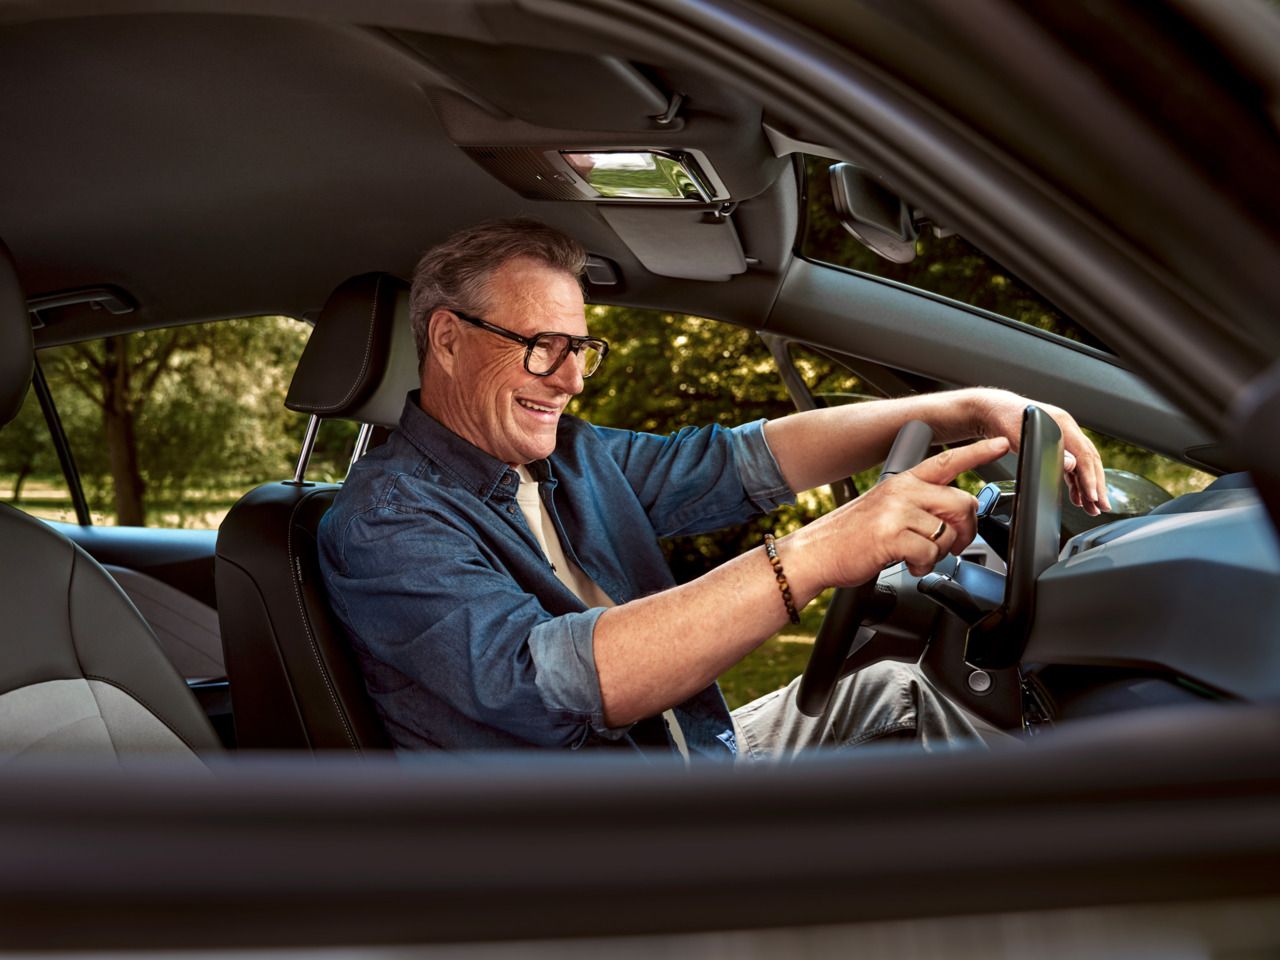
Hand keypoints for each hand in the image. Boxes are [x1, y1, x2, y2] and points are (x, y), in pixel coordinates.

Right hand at [787, 437, 1010, 587]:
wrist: (815, 552)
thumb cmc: (850, 535)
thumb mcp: (885, 508)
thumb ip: (918, 506)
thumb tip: (951, 519)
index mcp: (903, 481)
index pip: (948, 460)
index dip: (978, 452)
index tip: (1001, 443)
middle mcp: (903, 491)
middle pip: (962, 503)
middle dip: (964, 531)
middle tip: (951, 545)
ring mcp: (897, 511)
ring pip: (948, 532)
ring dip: (939, 553)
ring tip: (917, 555)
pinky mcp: (892, 535)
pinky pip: (930, 552)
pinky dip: (923, 565)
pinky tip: (907, 563)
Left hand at [970, 390, 1109, 515]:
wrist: (992, 409)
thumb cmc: (1004, 418)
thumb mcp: (1022, 435)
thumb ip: (1045, 450)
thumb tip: (1072, 464)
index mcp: (1063, 423)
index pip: (1084, 455)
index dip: (1090, 477)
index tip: (1094, 496)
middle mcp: (1067, 429)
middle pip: (1089, 460)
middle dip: (1097, 485)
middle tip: (1102, 506)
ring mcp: (1063, 436)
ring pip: (1082, 465)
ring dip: (1088, 486)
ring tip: (1092, 507)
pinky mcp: (1056, 444)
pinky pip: (1071, 465)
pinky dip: (1075, 482)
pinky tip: (1077, 497)